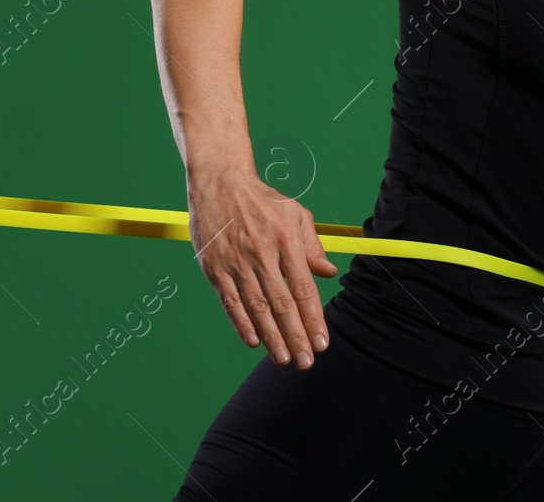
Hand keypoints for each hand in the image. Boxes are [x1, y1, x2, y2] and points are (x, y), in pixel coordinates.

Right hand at [188, 164, 337, 369]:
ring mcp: (236, 262)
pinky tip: (253, 341)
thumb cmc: (262, 199)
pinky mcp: (214, 267)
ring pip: (257, 308)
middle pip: (282, 305)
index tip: (322, 343)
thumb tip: (329, 273)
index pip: (303, 289)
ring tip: (283, 359)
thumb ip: (312, 245)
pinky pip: (230, 301)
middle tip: (305, 362)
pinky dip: (241, 323)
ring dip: (271, 337)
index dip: (313, 319)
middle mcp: (262, 254)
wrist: (219, 181)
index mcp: (286, 241)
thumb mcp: (295, 213)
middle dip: (296, 337)